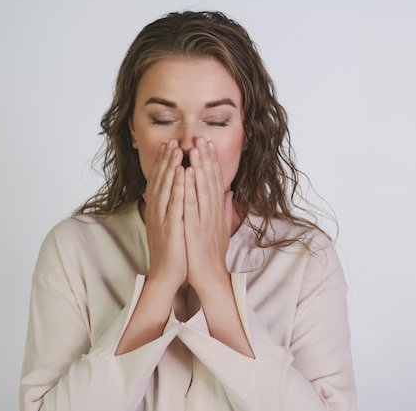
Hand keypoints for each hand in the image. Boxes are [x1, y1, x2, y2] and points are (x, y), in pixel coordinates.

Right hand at [143, 139, 187, 290]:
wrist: (167, 275)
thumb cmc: (174, 251)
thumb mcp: (173, 225)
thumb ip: (176, 207)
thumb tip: (179, 194)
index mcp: (159, 210)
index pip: (161, 181)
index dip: (165, 163)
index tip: (172, 146)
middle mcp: (157, 211)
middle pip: (161, 180)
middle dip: (167, 158)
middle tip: (172, 140)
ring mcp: (162, 218)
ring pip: (166, 187)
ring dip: (170, 166)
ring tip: (176, 148)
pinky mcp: (171, 227)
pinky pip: (174, 203)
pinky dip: (178, 186)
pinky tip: (182, 172)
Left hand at [183, 136, 232, 292]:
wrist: (210, 277)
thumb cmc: (213, 254)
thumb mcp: (222, 228)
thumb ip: (225, 209)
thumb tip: (228, 192)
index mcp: (217, 212)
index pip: (216, 182)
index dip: (212, 163)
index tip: (208, 145)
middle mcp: (213, 213)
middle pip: (211, 181)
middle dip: (207, 158)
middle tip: (202, 138)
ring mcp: (205, 220)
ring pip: (203, 188)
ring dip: (200, 167)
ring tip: (196, 148)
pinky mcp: (196, 229)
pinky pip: (192, 204)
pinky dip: (190, 187)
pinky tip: (186, 173)